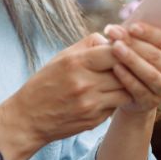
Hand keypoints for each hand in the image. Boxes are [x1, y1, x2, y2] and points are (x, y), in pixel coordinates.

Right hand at [4, 33, 131, 148]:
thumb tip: (113, 39)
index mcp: (76, 63)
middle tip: (133, 62)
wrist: (28, 119)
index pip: (116, 51)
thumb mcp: (62, 57)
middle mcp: (85, 84)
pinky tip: (110, 94)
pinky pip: (116, 106)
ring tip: (123, 78)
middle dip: (130, 66)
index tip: (126, 47)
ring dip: (127, 84)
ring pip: (126, 90)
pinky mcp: (94, 120)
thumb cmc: (46, 82)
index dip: (125, 48)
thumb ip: (89, 45)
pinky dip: (117, 98)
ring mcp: (91, 105)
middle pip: (124, 71)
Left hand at [103, 21, 160, 113]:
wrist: (133, 92)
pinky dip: (127, 77)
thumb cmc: (140, 57)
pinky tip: (115, 68)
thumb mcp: (149, 41)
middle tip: (113, 31)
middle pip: (154, 55)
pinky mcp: (151, 102)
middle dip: (132, 42)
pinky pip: (139, 88)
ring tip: (114, 48)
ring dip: (131, 59)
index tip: (131, 25)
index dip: (149, 32)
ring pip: (148, 72)